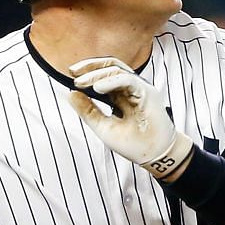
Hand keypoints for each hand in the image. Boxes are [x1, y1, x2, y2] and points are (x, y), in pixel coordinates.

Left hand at [66, 58, 193, 180]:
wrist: (154, 157)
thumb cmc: (134, 144)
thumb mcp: (103, 126)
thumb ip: (88, 110)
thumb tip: (70, 94)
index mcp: (119, 95)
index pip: (103, 75)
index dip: (87, 73)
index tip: (71, 77)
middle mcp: (129, 88)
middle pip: (109, 67)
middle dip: (90, 67)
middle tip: (73, 73)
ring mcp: (139, 88)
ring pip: (117, 70)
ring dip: (97, 75)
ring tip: (81, 83)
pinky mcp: (147, 92)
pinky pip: (128, 80)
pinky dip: (112, 81)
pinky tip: (98, 88)